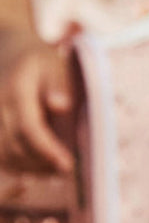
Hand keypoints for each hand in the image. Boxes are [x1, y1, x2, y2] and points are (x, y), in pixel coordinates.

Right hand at [0, 31, 73, 174]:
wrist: (8, 50)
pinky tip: (37, 167)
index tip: (68, 165)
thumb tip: (62, 106)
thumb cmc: (39, 59)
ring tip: (54, 171)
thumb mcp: (54, 64)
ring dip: (28, 168)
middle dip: (40, 164)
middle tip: (67, 171)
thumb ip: (59, 84)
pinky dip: (16, 164)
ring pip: (3, 155)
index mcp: (15, 91)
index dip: (47, 150)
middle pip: (14, 148)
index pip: (28, 128)